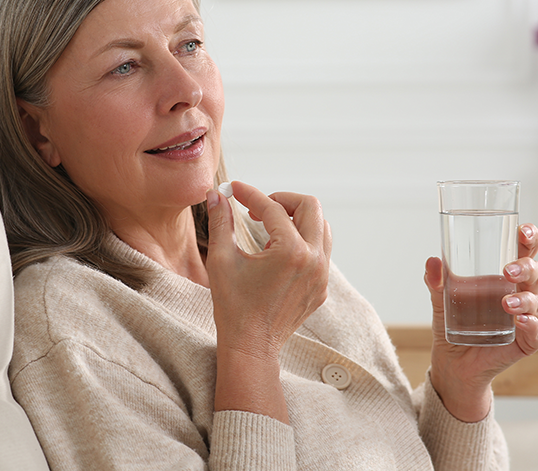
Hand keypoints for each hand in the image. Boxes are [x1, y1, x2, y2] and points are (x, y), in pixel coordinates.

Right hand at [205, 181, 331, 421]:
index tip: (234, 190)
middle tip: (260, 208)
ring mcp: (321, 275)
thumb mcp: (222, 260)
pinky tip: (276, 254)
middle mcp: (314, 260)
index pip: (272, 208)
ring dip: (296, 220)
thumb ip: (221, 222)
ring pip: (321, 228)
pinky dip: (301, 242)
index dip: (250, 195)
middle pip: (311, 207)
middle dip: (283, 200)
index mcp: (291, 251)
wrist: (251, 347)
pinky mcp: (321, 287)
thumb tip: (216, 195)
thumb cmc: (233, 305)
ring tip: (270, 230)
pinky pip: (320, 252)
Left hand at [423, 223, 537, 421]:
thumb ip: (437, 282)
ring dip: (525, 300)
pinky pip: (536, 332)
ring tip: (506, 303)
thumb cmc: (453, 324)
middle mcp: (520, 294)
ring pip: (537, 302)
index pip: (524, 253)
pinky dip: (532, 325)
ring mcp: (526, 318)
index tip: (523, 230)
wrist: (452, 363)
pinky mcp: (525, 343)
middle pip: (535, 273)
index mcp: (504, 278)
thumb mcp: (441, 301)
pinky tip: (521, 321)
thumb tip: (432, 261)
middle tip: (508, 270)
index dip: (530, 239)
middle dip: (526, 267)